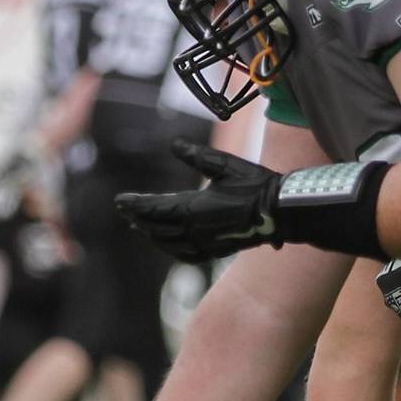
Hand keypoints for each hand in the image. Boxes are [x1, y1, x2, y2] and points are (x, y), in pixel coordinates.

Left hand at [115, 139, 282, 263]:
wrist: (280, 210)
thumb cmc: (254, 183)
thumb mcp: (224, 164)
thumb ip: (196, 156)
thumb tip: (173, 144)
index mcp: (195, 207)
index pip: (155, 208)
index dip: (135, 205)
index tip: (120, 200)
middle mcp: (196, 229)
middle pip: (157, 227)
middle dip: (138, 218)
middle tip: (124, 210)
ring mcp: (206, 243)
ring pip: (169, 243)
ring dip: (151, 235)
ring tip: (140, 226)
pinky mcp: (217, 251)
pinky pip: (186, 255)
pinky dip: (171, 250)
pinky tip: (168, 246)